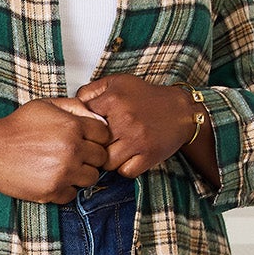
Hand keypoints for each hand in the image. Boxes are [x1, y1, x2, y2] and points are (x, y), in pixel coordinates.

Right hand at [0, 97, 112, 203]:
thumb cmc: (17, 127)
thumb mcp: (45, 105)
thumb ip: (73, 107)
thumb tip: (96, 115)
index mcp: (72, 127)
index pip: (104, 135)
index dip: (96, 138)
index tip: (85, 141)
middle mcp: (72, 150)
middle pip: (101, 158)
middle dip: (90, 156)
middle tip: (74, 155)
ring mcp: (63, 172)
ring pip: (91, 178)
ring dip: (80, 174)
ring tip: (63, 168)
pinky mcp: (53, 191)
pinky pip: (73, 194)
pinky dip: (65, 189)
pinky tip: (52, 178)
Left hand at [73, 74, 194, 177]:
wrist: (180, 110)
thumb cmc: (146, 97)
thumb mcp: (118, 83)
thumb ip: (91, 90)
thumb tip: (73, 105)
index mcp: (113, 100)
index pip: (83, 122)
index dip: (84, 128)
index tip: (90, 130)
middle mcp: (124, 120)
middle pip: (93, 145)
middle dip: (95, 146)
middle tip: (101, 144)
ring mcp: (137, 140)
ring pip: (107, 162)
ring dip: (108, 159)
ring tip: (115, 150)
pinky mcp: (148, 156)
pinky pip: (125, 172)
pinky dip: (124, 168)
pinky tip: (128, 157)